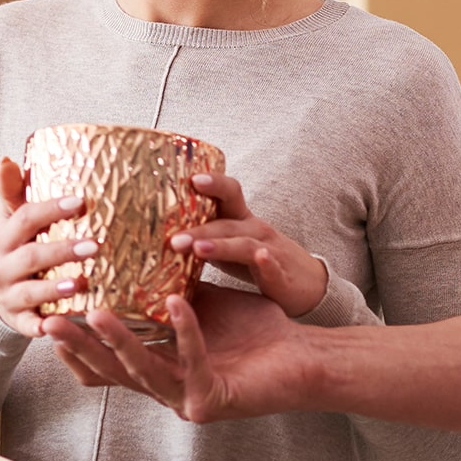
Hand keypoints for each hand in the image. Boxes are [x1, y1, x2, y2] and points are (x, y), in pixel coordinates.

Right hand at [0, 157, 96, 337]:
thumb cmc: (18, 251)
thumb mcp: (12, 222)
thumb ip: (13, 193)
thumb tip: (7, 159)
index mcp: (6, 238)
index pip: (24, 219)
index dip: (51, 210)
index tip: (81, 201)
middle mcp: (4, 267)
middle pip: (30, 257)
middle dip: (62, 250)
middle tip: (96, 244)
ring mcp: (10, 297)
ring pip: (30, 294)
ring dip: (53, 289)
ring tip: (80, 282)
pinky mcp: (19, 323)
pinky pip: (30, 327)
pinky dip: (43, 327)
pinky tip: (59, 325)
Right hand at [44, 286, 315, 422]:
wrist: (300, 356)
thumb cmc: (253, 332)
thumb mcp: (199, 305)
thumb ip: (164, 292)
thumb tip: (131, 254)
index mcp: (158, 370)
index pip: (105, 364)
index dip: (75, 348)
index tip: (45, 320)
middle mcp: (165, 390)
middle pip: (112, 370)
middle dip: (80, 345)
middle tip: (49, 322)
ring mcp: (186, 399)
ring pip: (144, 369)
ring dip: (119, 340)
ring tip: (97, 313)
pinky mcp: (212, 401)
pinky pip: (193, 360)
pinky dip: (184, 330)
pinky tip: (175, 303)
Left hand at [169, 172, 327, 315]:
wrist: (303, 282)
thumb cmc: (257, 261)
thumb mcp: (229, 245)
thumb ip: (202, 239)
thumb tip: (158, 238)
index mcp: (241, 220)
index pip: (229, 193)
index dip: (214, 183)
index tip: (190, 178)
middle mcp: (255, 229)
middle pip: (226, 222)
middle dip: (199, 229)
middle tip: (173, 238)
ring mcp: (269, 249)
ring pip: (243, 244)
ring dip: (220, 246)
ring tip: (197, 250)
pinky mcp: (279, 273)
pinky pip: (271, 264)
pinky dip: (266, 260)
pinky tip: (260, 257)